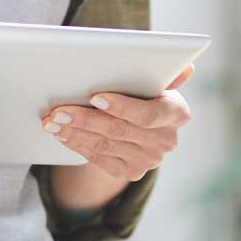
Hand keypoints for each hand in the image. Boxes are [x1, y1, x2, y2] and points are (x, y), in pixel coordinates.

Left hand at [42, 64, 193, 180]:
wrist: (139, 121)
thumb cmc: (145, 90)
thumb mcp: (156, 79)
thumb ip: (166, 73)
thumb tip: (189, 68)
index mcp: (177, 113)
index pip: (148, 114)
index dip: (122, 107)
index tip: (95, 97)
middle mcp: (166, 141)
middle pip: (119, 130)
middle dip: (85, 119)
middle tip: (58, 110)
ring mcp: (149, 160)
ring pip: (104, 144)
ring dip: (74, 132)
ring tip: (52, 121)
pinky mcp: (131, 172)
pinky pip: (98, 157)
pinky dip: (77, 144)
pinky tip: (61, 133)